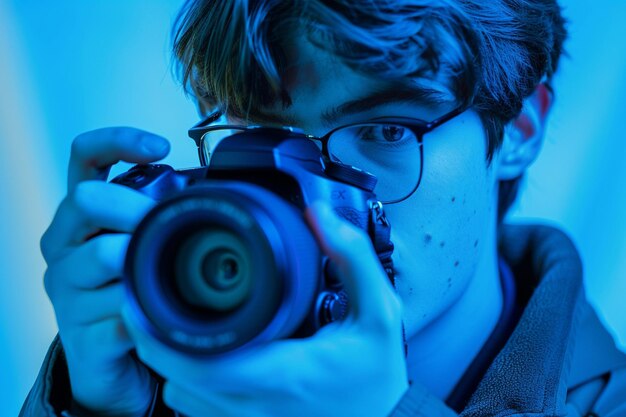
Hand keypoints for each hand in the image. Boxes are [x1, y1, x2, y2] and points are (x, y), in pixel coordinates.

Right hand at [40, 128, 169, 415]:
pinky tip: (160, 318)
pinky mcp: (79, 334)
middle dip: (135, 207)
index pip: (84, 158)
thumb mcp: (141, 245)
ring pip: (107, 256)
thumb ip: (159, 215)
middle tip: (168, 225)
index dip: (118, 141)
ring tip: (168, 278)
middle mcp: (62, 248)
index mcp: (78, 219)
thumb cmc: (131, 291)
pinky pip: (122, 314)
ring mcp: (65, 292)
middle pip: (87, 201)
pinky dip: (151, 314)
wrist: (112, 361)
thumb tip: (208, 187)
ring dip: (147, 263)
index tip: (161, 147)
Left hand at [125, 201, 408, 416]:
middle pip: (177, 380)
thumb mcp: (381, 313)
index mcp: (284, 374)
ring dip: (172, 363)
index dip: (158, 335)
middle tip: (153, 302)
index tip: (142, 300)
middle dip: (157, 340)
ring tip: (178, 325)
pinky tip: (205, 356)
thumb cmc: (378, 374)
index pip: (201, 364)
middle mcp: (257, 406)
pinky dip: (190, 384)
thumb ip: (353, 258)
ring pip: (182, 398)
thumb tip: (319, 215)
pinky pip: (197, 411)